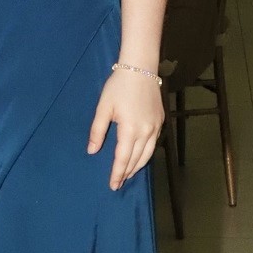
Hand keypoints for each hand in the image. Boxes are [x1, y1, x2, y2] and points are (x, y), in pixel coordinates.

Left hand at [87, 68, 163, 189]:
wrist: (140, 68)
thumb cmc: (118, 86)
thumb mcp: (103, 108)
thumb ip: (98, 131)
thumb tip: (92, 151)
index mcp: (130, 129)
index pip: (123, 158)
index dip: (117, 173)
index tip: (113, 185)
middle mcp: (146, 132)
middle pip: (136, 159)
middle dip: (127, 172)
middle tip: (119, 183)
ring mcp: (155, 127)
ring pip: (148, 154)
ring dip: (137, 166)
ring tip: (128, 174)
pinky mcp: (160, 121)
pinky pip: (153, 144)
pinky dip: (146, 154)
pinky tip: (139, 157)